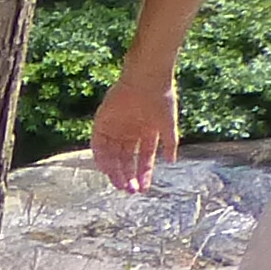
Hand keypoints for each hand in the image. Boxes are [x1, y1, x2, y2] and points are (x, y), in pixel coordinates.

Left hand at [89, 65, 177, 191]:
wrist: (146, 79)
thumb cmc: (161, 98)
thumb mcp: (168, 124)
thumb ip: (170, 143)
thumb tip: (172, 161)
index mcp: (145, 132)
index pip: (143, 158)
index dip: (143, 173)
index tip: (144, 189)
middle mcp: (129, 132)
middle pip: (126, 159)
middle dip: (128, 176)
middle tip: (130, 191)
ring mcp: (115, 127)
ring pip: (112, 155)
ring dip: (115, 171)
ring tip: (120, 185)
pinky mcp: (102, 121)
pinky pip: (98, 144)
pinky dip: (101, 157)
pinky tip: (108, 170)